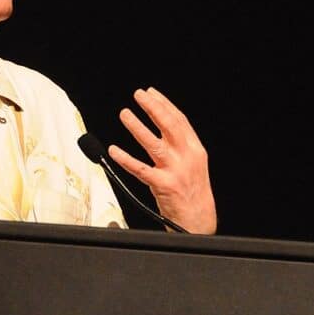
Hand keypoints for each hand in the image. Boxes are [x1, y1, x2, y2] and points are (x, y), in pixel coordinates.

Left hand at [108, 87, 215, 233]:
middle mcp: (187, 157)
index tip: (151, 93)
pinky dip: (125, 159)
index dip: (164, 104)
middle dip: (153, 107)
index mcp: (195, 150)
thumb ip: (180, 146)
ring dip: (137, 126)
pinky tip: (114, 150)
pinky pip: (140, 169)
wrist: (199, 222)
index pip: (179, 120)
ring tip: (125, 113)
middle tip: (138, 95)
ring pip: (153, 143)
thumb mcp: (193, 165)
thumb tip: (163, 125)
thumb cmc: (193, 193)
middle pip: (169, 126)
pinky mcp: (163, 185)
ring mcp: (175, 171)